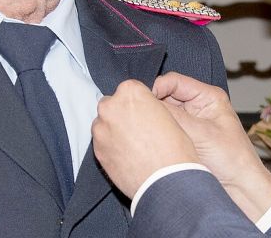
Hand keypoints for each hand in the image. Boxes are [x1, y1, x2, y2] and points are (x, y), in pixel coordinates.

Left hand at [92, 80, 198, 197]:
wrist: (166, 180)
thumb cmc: (174, 149)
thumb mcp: (167, 115)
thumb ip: (147, 107)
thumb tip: (139, 112)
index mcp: (131, 92)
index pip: (129, 90)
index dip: (139, 103)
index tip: (145, 114)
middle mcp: (111, 106)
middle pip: (112, 104)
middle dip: (122, 114)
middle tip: (138, 130)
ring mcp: (100, 129)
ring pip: (104, 124)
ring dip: (114, 130)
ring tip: (133, 146)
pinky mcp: (96, 150)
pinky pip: (102, 142)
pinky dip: (111, 146)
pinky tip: (127, 156)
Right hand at [153, 72, 270, 220]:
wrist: (241, 190)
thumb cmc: (233, 160)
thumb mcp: (202, 134)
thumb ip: (174, 117)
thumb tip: (145, 101)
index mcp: (208, 97)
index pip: (174, 81)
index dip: (156, 88)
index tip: (142, 101)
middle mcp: (197, 106)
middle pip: (165, 96)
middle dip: (152, 105)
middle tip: (137, 115)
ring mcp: (189, 123)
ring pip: (162, 114)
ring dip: (153, 120)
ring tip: (141, 128)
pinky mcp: (183, 139)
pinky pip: (164, 130)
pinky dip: (155, 132)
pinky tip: (147, 139)